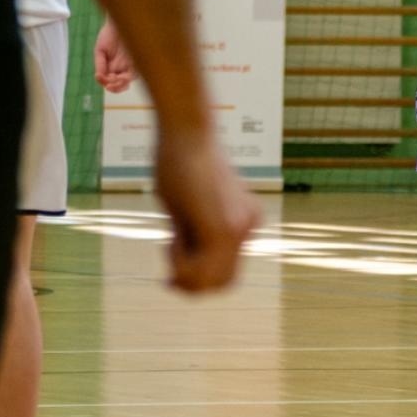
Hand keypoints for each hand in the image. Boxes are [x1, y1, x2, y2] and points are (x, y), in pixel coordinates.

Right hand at [94, 18, 134, 91]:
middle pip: (121, 85)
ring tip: (114, 80)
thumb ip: (100, 64)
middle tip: (108, 83)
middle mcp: (123, 67)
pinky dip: (127, 78)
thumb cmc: (109, 34)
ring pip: (128, 81)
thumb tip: (99, 77)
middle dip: (114, 87)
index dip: (105, 83)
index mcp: (113, 66)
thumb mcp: (100, 50)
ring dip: (120, 84)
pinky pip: (135, 73)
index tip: (99, 76)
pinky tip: (120, 77)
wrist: (119, 21)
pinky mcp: (138, 60)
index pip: (110, 81)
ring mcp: (131, 64)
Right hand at [153, 129, 259, 291]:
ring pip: (209, 282)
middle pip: (220, 284)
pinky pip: (199, 269)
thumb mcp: (186, 209)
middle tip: (168, 252)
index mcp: (244, 222)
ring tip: (172, 238)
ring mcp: (239, 229)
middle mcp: (248, 227)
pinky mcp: (223, 227)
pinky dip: (178, 263)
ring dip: (181, 271)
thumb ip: (192, 237)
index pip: (224, 273)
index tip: (170, 266)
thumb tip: (182, 273)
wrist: (186, 131)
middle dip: (188, 281)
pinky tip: (172, 237)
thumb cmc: (179, 162)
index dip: (196, 279)